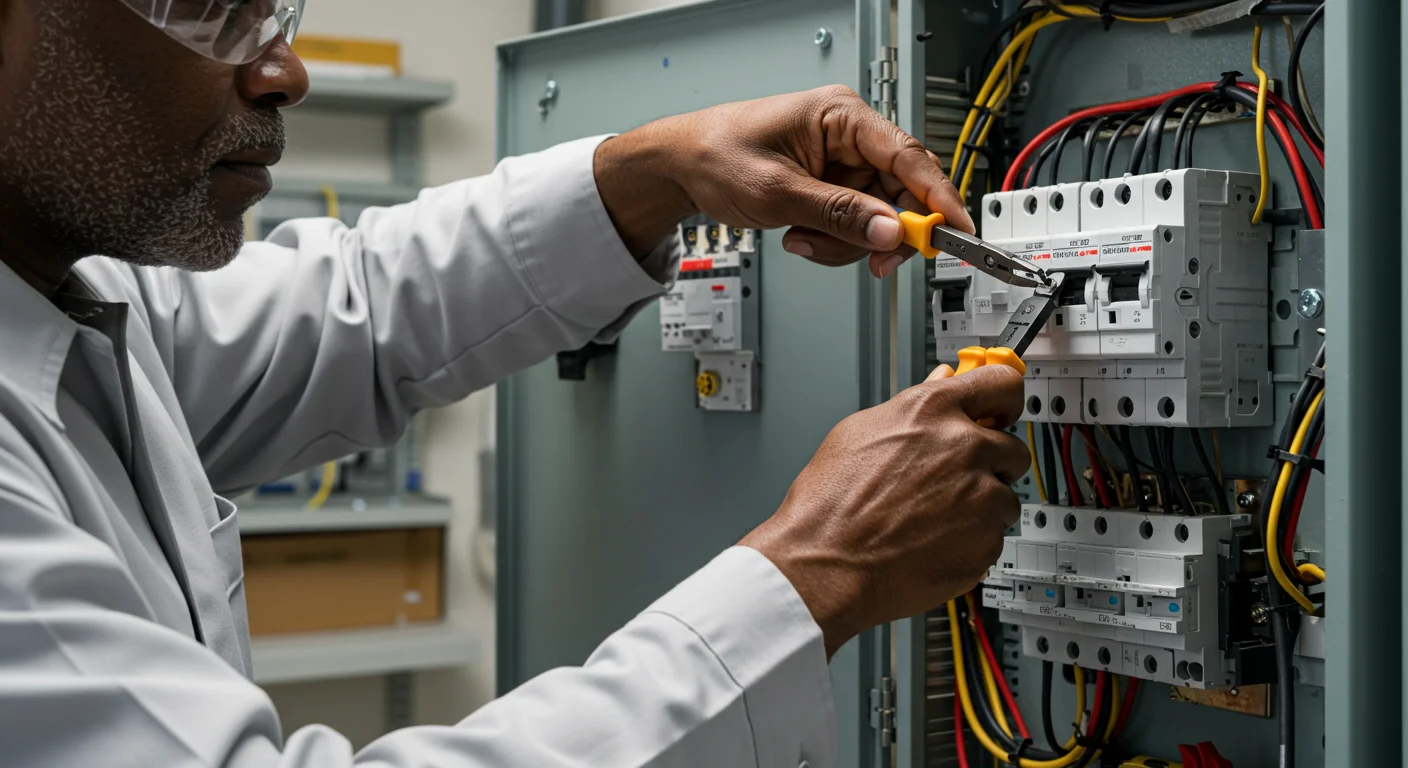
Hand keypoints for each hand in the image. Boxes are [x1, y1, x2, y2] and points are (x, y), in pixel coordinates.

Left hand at [594, 86, 973, 277]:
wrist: (680, 166)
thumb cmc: (717, 155)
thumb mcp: (779, 192)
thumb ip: (838, 214)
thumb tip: (888, 231)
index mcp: (842, 116)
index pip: (909, 156)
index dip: (939, 198)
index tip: (957, 233)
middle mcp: (850, 136)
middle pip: (901, 193)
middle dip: (882, 232)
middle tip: (872, 259)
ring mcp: (842, 164)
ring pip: (878, 217)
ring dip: (847, 241)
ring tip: (804, 239)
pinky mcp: (832, 187)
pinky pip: (855, 224)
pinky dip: (833, 241)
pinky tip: (801, 236)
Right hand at [739, 365, 1029, 656]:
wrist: (825, 565)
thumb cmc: (830, 503)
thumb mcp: (858, 433)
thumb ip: (914, 404)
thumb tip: (939, 383)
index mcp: (934, 411)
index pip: (1001, 383)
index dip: (1004, 397)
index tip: (1003, 407)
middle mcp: (966, 448)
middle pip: (1013, 447)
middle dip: (992, 463)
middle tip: (960, 478)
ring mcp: (981, 498)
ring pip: (1005, 498)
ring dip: (981, 507)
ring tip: (934, 518)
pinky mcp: (986, 543)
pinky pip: (993, 537)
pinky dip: (971, 542)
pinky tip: (932, 541)